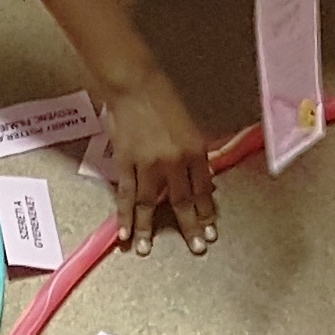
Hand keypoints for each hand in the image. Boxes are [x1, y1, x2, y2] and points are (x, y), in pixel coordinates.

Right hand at [98, 76, 218, 254]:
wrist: (135, 85)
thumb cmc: (163, 99)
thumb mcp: (189, 127)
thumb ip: (195, 156)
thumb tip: (202, 181)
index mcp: (194, 152)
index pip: (203, 190)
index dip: (206, 212)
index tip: (210, 229)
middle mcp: (174, 162)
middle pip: (182, 202)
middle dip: (190, 227)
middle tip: (196, 247)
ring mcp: (149, 165)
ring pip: (150, 205)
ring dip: (148, 230)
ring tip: (147, 250)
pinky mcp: (126, 164)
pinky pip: (126, 196)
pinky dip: (125, 216)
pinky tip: (125, 234)